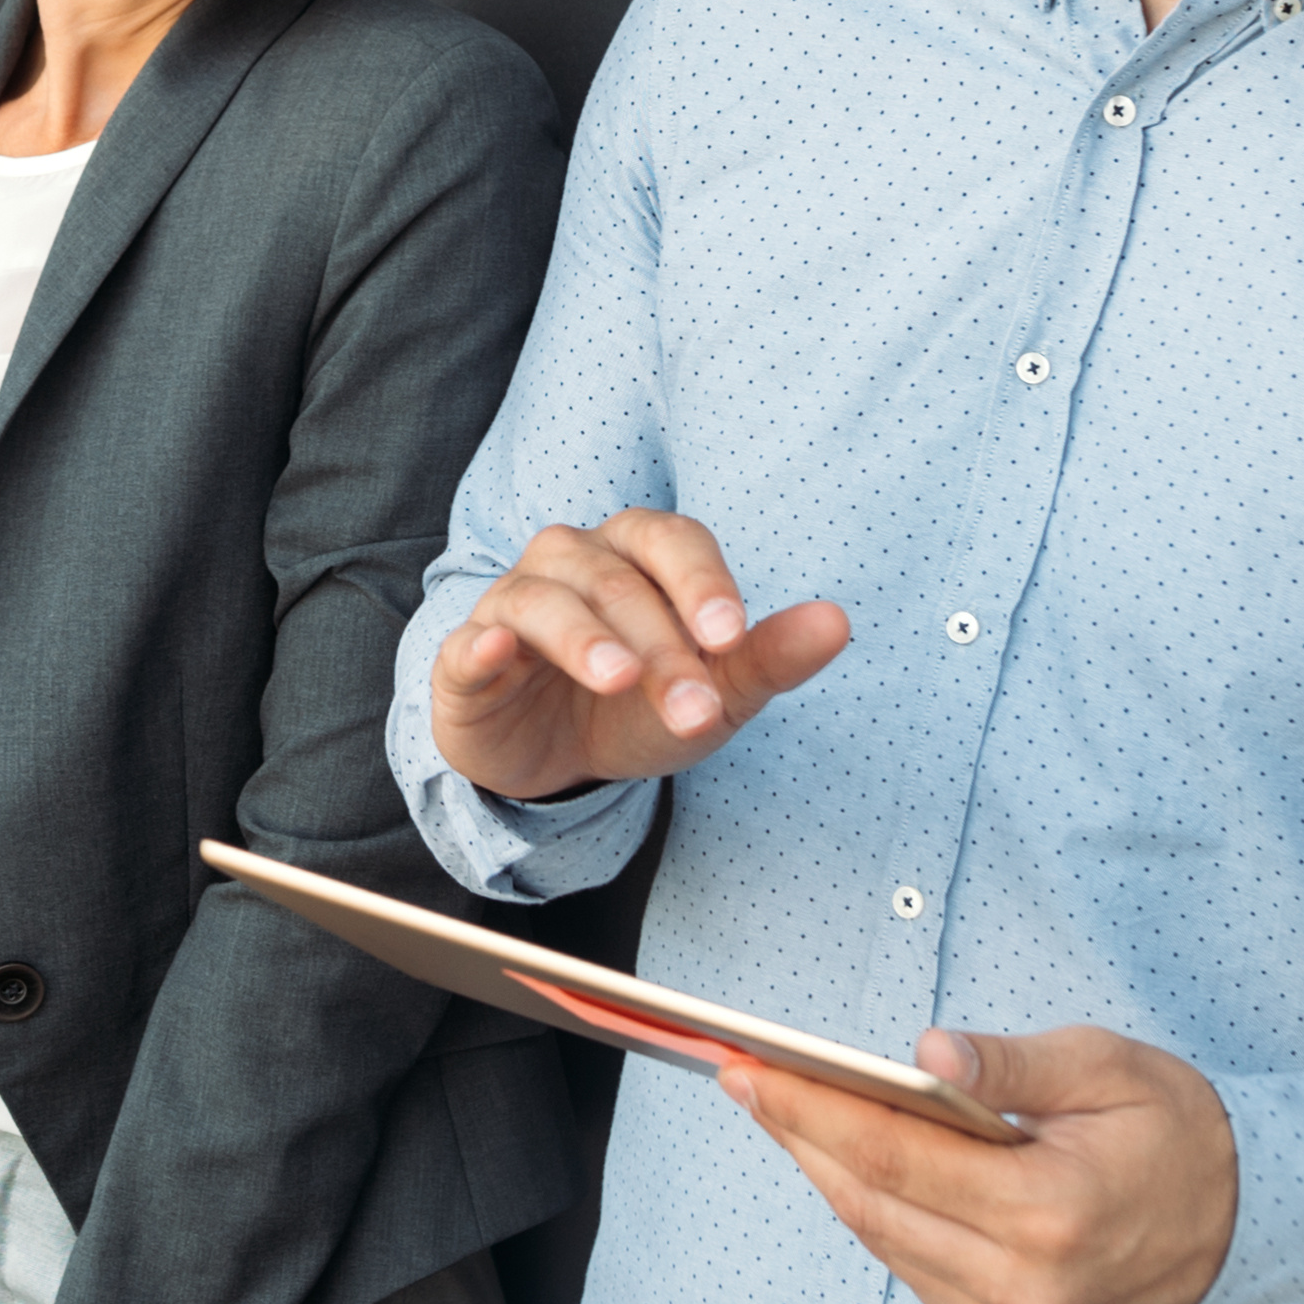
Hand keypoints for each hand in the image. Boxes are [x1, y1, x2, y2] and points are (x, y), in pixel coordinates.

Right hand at [426, 509, 850, 803]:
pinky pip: (469, 642)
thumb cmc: (640, 707)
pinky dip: (483, 643)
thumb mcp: (712, 694)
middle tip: (693, 705)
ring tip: (619, 680)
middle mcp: (572, 561)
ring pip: (544, 599)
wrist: (556, 761)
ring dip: (584, 638)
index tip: (732, 637)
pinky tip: (498, 650)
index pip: (673, 543)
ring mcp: (512, 603)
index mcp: (637, 554)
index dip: (703, 583)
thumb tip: (838, 623)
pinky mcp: (466, 655)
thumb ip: (768, 657)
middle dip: (661, 645)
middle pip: (616, 581)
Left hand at [722, 1024, 1239, 1303]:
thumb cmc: (1177, 1133)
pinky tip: (851, 1165)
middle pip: (872, 1204)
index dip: (810, 1111)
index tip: (749, 1070)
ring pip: (885, 1243)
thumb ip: (1011, 1064)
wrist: (1248, 1233)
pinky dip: (878, 1216)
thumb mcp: (1107, 1069)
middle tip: (744, 1080)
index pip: (894, 1156)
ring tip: (784, 1111)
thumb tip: (924, 1055)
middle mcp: (1023, 1285)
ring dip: (829, 1176)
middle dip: (800, 1136)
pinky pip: (916, 1272)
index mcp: (1048, 1211)